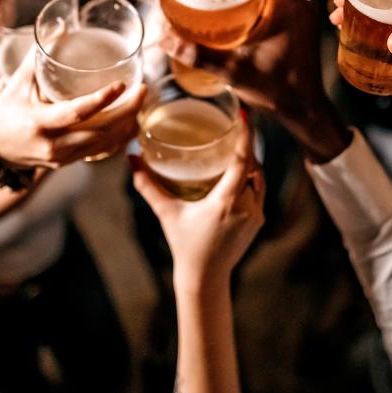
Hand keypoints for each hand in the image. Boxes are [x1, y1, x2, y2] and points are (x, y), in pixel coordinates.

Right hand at [0, 52, 145, 168]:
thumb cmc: (5, 110)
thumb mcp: (18, 81)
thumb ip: (39, 55)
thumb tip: (61, 26)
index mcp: (39, 122)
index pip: (77, 113)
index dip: (102, 100)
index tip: (122, 85)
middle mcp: (53, 144)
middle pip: (101, 131)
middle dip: (128, 111)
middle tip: (143, 89)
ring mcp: (62, 158)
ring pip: (105, 144)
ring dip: (128, 124)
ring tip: (142, 102)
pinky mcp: (68, 164)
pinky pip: (100, 152)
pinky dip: (119, 138)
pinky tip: (131, 122)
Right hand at [131, 122, 264, 293]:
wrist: (205, 277)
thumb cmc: (184, 244)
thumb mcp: (166, 212)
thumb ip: (148, 186)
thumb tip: (132, 159)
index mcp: (226, 202)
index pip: (243, 161)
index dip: (246, 136)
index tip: (247, 115)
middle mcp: (247, 206)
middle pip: (254, 166)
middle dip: (248, 145)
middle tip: (240, 124)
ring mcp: (256, 214)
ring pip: (259, 178)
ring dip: (251, 162)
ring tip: (240, 144)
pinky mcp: (259, 221)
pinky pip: (259, 191)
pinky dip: (252, 178)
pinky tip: (242, 170)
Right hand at [163, 0, 324, 114]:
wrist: (305, 110)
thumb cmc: (277, 89)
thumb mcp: (233, 71)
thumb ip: (199, 55)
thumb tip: (165, 41)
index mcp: (286, 6)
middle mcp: (299, 5)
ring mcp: (303, 17)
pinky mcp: (302, 28)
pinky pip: (284, 2)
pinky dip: (265, 0)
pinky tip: (243, 10)